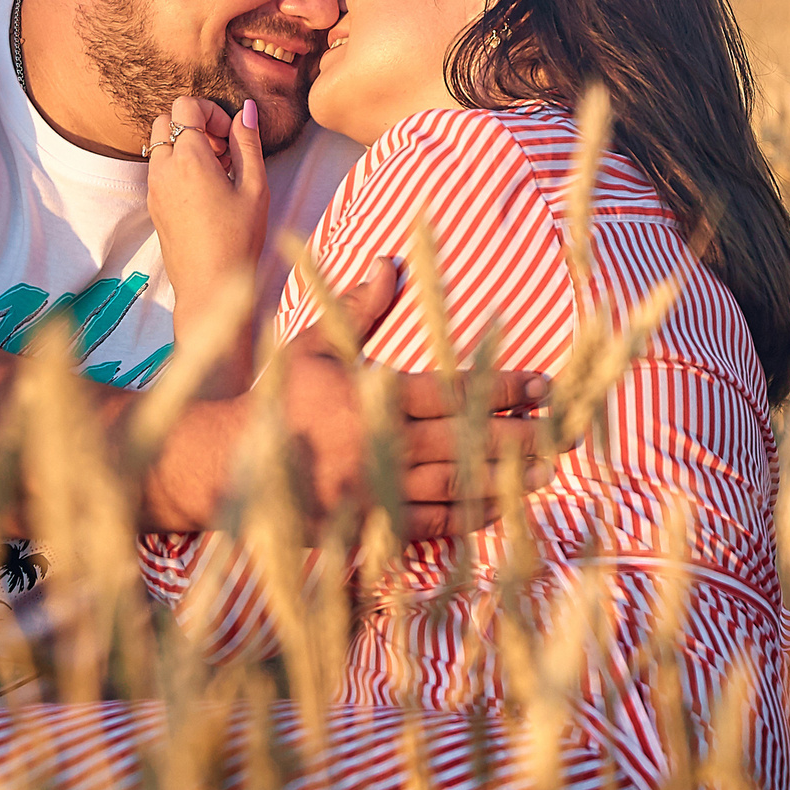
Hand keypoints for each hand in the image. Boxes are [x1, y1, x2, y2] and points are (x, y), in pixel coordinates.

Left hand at [146, 95, 267, 316]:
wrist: (209, 285)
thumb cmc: (238, 239)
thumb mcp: (254, 187)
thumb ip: (248, 143)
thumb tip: (245, 111)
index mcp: (189, 159)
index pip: (185, 105)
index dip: (212, 112)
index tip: (230, 137)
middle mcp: (163, 169)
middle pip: (166, 119)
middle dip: (194, 124)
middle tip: (223, 149)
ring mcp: (153, 187)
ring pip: (160, 144)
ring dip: (185, 145)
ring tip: (216, 171)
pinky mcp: (152, 204)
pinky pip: (158, 168)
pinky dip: (177, 165)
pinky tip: (205, 190)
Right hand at [261, 257, 578, 538]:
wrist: (224, 465)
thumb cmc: (274, 397)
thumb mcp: (312, 344)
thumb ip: (357, 308)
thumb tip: (390, 264)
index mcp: (372, 394)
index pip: (455, 391)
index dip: (505, 388)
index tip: (545, 388)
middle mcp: (380, 442)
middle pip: (467, 439)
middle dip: (520, 436)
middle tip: (564, 434)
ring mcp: (374, 489)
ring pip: (455, 486)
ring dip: (505, 479)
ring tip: (546, 473)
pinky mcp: (365, 525)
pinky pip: (427, 526)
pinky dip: (465, 518)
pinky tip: (496, 510)